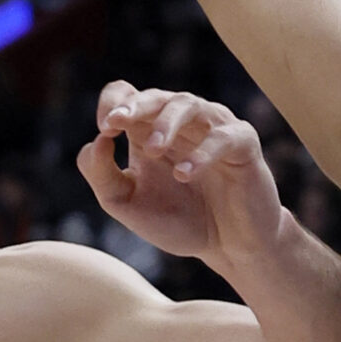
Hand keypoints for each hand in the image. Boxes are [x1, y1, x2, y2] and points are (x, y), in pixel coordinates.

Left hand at [75, 82, 282, 262]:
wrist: (229, 247)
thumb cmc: (178, 221)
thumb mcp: (127, 204)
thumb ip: (102, 175)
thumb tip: (97, 140)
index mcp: (148, 130)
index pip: (126, 94)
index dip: (112, 102)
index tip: (105, 128)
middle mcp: (181, 122)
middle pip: (155, 96)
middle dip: (134, 106)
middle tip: (115, 123)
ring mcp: (213, 128)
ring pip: (189, 105)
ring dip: (166, 124)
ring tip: (152, 151)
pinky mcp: (243, 144)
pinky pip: (223, 137)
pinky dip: (202, 153)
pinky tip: (184, 175)